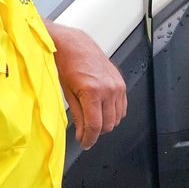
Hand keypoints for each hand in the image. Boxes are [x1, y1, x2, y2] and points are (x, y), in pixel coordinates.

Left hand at [48, 23, 126, 147]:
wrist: (74, 44)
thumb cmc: (66, 63)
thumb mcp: (67, 92)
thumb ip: (77, 115)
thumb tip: (81, 133)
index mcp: (92, 92)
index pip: (95, 126)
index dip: (89, 139)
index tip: (84, 144)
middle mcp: (108, 89)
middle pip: (108, 125)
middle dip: (96, 133)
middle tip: (84, 133)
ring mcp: (117, 86)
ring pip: (117, 118)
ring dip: (106, 124)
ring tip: (92, 121)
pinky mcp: (121, 83)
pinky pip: (122, 107)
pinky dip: (114, 114)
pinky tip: (102, 112)